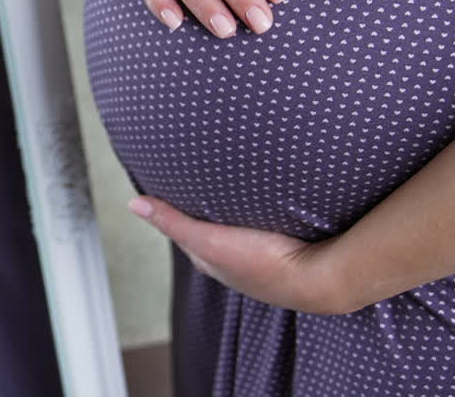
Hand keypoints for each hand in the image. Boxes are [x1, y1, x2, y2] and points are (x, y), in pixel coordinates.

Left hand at [128, 195, 354, 314]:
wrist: (322, 277)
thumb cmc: (263, 264)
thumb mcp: (208, 240)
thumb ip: (173, 221)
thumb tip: (133, 203)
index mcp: (211, 262)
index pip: (184, 232)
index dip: (174, 210)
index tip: (168, 184)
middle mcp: (233, 263)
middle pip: (211, 230)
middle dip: (203, 209)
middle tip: (198, 177)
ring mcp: (262, 257)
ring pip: (238, 229)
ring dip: (233, 210)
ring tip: (231, 182)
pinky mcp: (286, 247)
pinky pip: (264, 225)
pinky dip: (257, 212)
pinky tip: (266, 198)